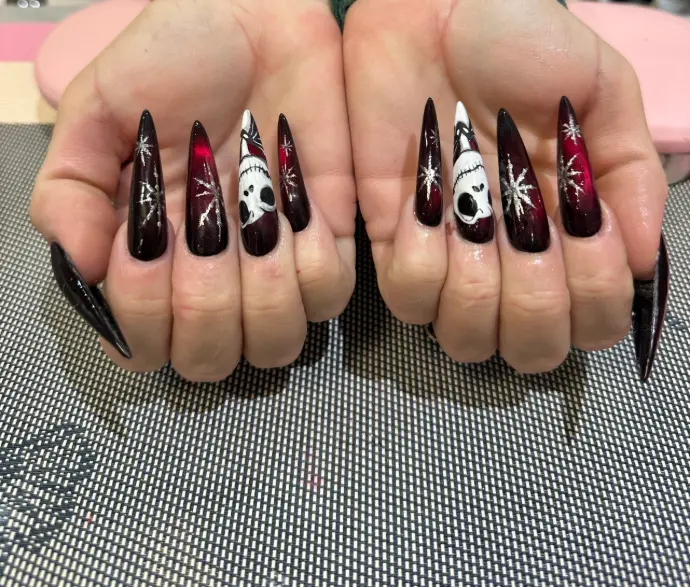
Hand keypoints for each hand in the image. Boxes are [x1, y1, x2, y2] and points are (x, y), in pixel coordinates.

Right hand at [31, 0, 355, 379]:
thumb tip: (85, 267)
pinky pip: (329, 297)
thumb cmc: (174, 60)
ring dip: (259, 295)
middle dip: (202, 308)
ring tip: (252, 225)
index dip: (144, 315)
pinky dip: (312, 263)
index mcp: (152, 259)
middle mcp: (215, 278)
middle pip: (213, 361)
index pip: (145, 347)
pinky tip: (296, 211)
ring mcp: (276, 266)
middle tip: (201, 234)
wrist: (253, 16)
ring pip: (276, 344)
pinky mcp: (330, 241)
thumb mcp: (97, 113)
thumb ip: (69, 191)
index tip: (147, 245)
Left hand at [343, 0, 665, 371]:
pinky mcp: (390, 242)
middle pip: (528, 350)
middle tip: (532, 238)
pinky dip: (423, 265)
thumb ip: (630, 174)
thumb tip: (643, 261)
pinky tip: (430, 209)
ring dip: (480, 292)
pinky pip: (406, 300)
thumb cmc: (520, 40)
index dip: (594, 300)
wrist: (434, 8)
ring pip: (464, 341)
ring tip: (479, 221)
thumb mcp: (600, 92)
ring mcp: (448, 257)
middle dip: (537, 310)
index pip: (590, 324)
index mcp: (567, 232)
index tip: (585, 232)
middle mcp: (508, 260)